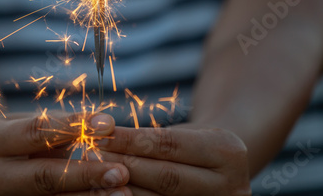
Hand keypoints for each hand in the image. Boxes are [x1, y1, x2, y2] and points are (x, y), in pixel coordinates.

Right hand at [0, 112, 131, 194]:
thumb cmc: (9, 137)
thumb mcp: (23, 124)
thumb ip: (57, 129)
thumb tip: (105, 128)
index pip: (36, 132)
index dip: (73, 127)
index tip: (109, 123)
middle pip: (43, 177)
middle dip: (85, 176)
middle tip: (120, 173)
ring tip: (121, 194)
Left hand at [92, 124, 250, 194]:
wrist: (221, 168)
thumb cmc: (193, 144)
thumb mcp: (184, 133)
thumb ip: (153, 139)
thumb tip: (104, 141)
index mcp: (228, 152)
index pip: (170, 146)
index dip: (132, 140)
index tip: (101, 136)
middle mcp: (231, 186)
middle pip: (166, 177)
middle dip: (124, 166)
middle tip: (92, 158)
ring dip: (121, 189)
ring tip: (94, 178)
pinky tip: (110, 192)